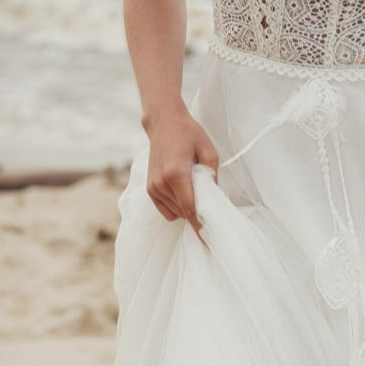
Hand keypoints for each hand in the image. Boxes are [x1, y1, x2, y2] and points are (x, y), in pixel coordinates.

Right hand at [144, 105, 219, 238]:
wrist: (163, 123)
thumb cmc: (188, 134)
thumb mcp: (209, 151)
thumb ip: (212, 177)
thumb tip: (214, 198)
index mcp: (177, 174)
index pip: (191, 209)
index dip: (200, 227)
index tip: (208, 242)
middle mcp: (162, 183)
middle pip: (184, 213)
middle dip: (198, 213)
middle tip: (208, 198)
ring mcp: (153, 187)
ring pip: (176, 213)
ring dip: (187, 207)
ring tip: (191, 185)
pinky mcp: (149, 189)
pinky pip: (166, 210)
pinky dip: (176, 207)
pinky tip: (182, 191)